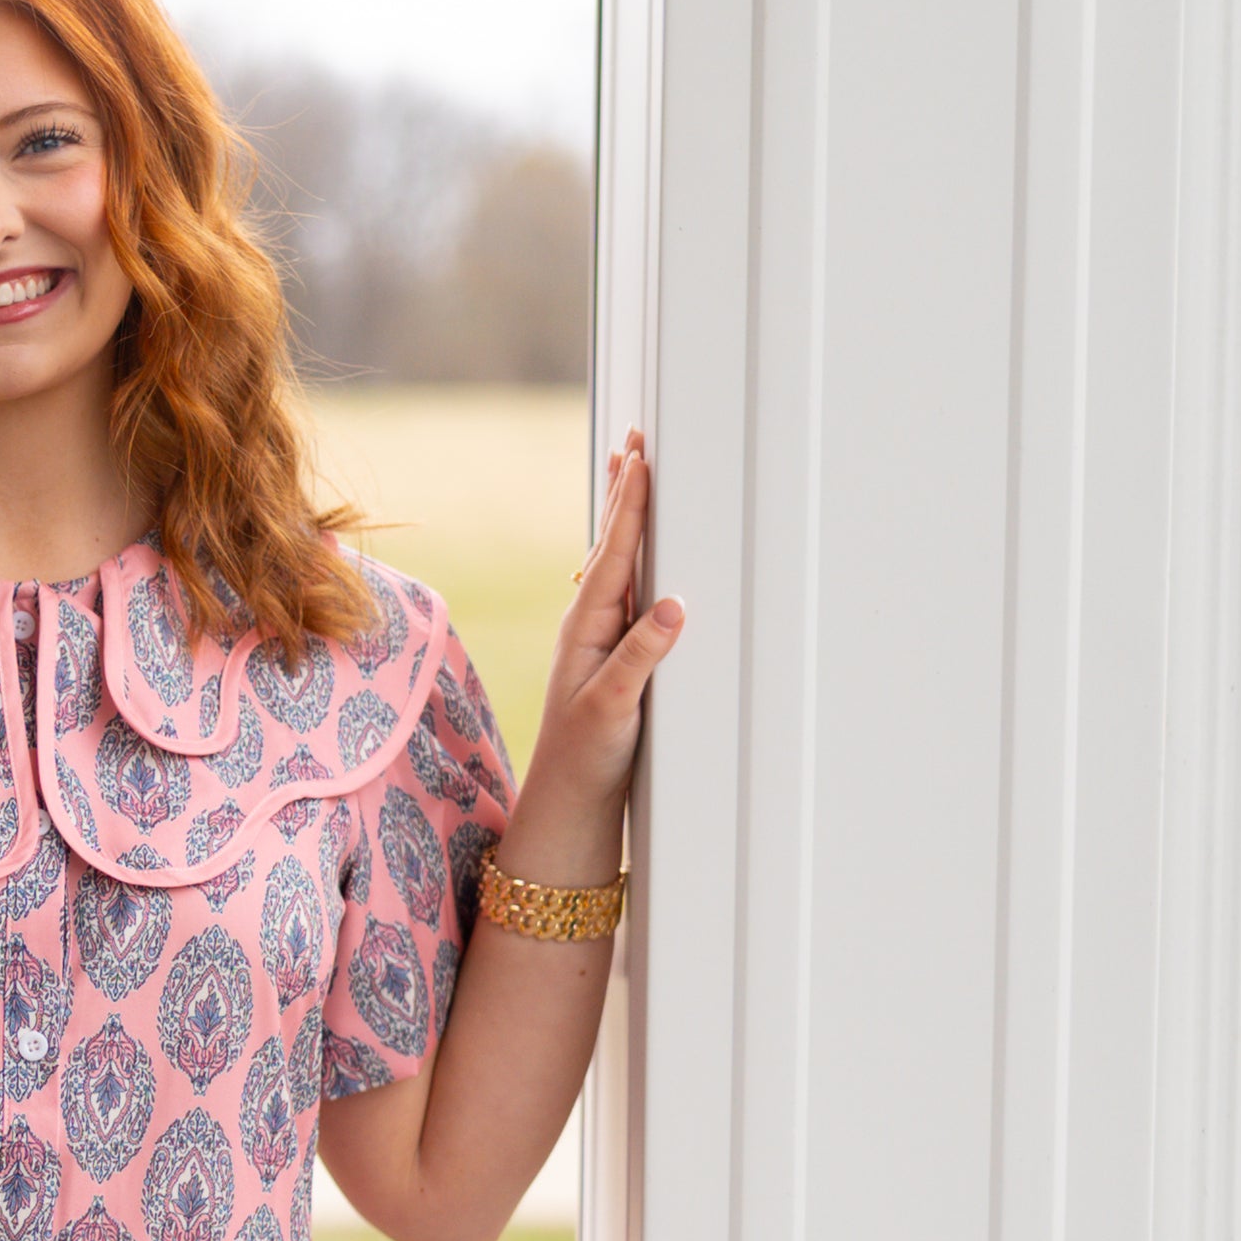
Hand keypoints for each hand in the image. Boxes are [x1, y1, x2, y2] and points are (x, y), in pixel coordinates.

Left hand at [514, 430, 685, 855]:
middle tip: (635, 439)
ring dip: (625, 514)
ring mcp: (600, 637)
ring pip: (617, 560)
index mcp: (588, 627)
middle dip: (625, 491)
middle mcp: (591, 623)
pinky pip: (625, 588)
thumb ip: (640, 657)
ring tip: (629, 469)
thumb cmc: (587, 757)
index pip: (613, 553)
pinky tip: (632, 545)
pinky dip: (631, 555)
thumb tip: (672, 605)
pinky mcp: (613, 655)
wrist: (569, 801)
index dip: (630, 506)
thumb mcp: (613, 707)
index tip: (640, 460)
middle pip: (612, 542)